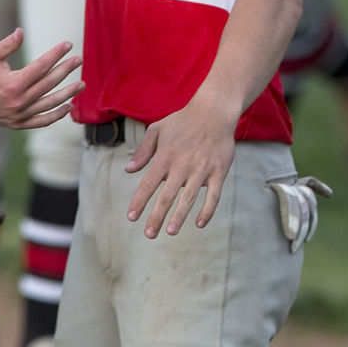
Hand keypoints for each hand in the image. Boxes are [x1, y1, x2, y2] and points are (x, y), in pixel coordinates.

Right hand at [0, 28, 80, 127]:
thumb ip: (8, 44)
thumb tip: (22, 32)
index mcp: (12, 84)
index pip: (41, 67)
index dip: (56, 54)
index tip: (67, 45)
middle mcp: (17, 102)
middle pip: (49, 84)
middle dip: (66, 70)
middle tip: (78, 60)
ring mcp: (18, 115)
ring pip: (49, 104)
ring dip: (67, 94)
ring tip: (81, 84)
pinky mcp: (16, 124)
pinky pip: (41, 121)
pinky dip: (55, 115)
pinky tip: (68, 106)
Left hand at [124, 98, 237, 237]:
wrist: (213, 111)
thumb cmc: (182, 121)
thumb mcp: (157, 130)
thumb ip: (143, 151)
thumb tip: (128, 169)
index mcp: (165, 157)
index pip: (148, 184)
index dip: (139, 202)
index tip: (131, 217)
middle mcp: (182, 165)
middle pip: (167, 196)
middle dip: (156, 217)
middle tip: (149, 234)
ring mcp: (201, 170)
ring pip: (189, 199)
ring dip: (179, 217)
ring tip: (171, 232)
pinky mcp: (219, 172)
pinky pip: (214, 196)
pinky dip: (208, 210)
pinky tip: (200, 223)